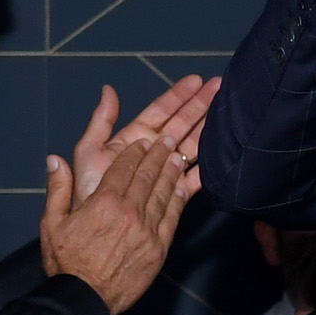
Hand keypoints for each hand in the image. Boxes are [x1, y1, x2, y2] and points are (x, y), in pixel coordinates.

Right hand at [40, 124, 195, 314]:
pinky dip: (178, 201)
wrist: (86, 297)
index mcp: (103, 202)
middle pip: (147, 176)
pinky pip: (172, 218)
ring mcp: (147, 230)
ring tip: (178, 157)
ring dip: (171, 173)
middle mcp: (129, 212)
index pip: (123, 168)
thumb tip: (55, 160)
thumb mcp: (52, 222)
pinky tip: (182, 188)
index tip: (143, 142)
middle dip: (158, 155)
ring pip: (163, 194)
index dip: (135, 152)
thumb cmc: (66, 261)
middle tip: (168, 141)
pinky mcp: (159, 248)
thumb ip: (57, 189)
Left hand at [70, 75, 216, 201]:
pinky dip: (206, 168)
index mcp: (133, 141)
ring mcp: (163, 174)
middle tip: (219, 87)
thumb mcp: (88, 151)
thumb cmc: (87, 193)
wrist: (95, 233)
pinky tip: (221, 153)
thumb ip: (100, 122)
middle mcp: (151, 154)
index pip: (159, 112)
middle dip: (199, 105)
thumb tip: (109, 90)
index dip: (177, 96)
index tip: (196, 80)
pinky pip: (193, 180)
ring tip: (228, 113)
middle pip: (180, 125)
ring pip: (190, 146)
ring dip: (207, 129)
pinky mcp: (174, 197)